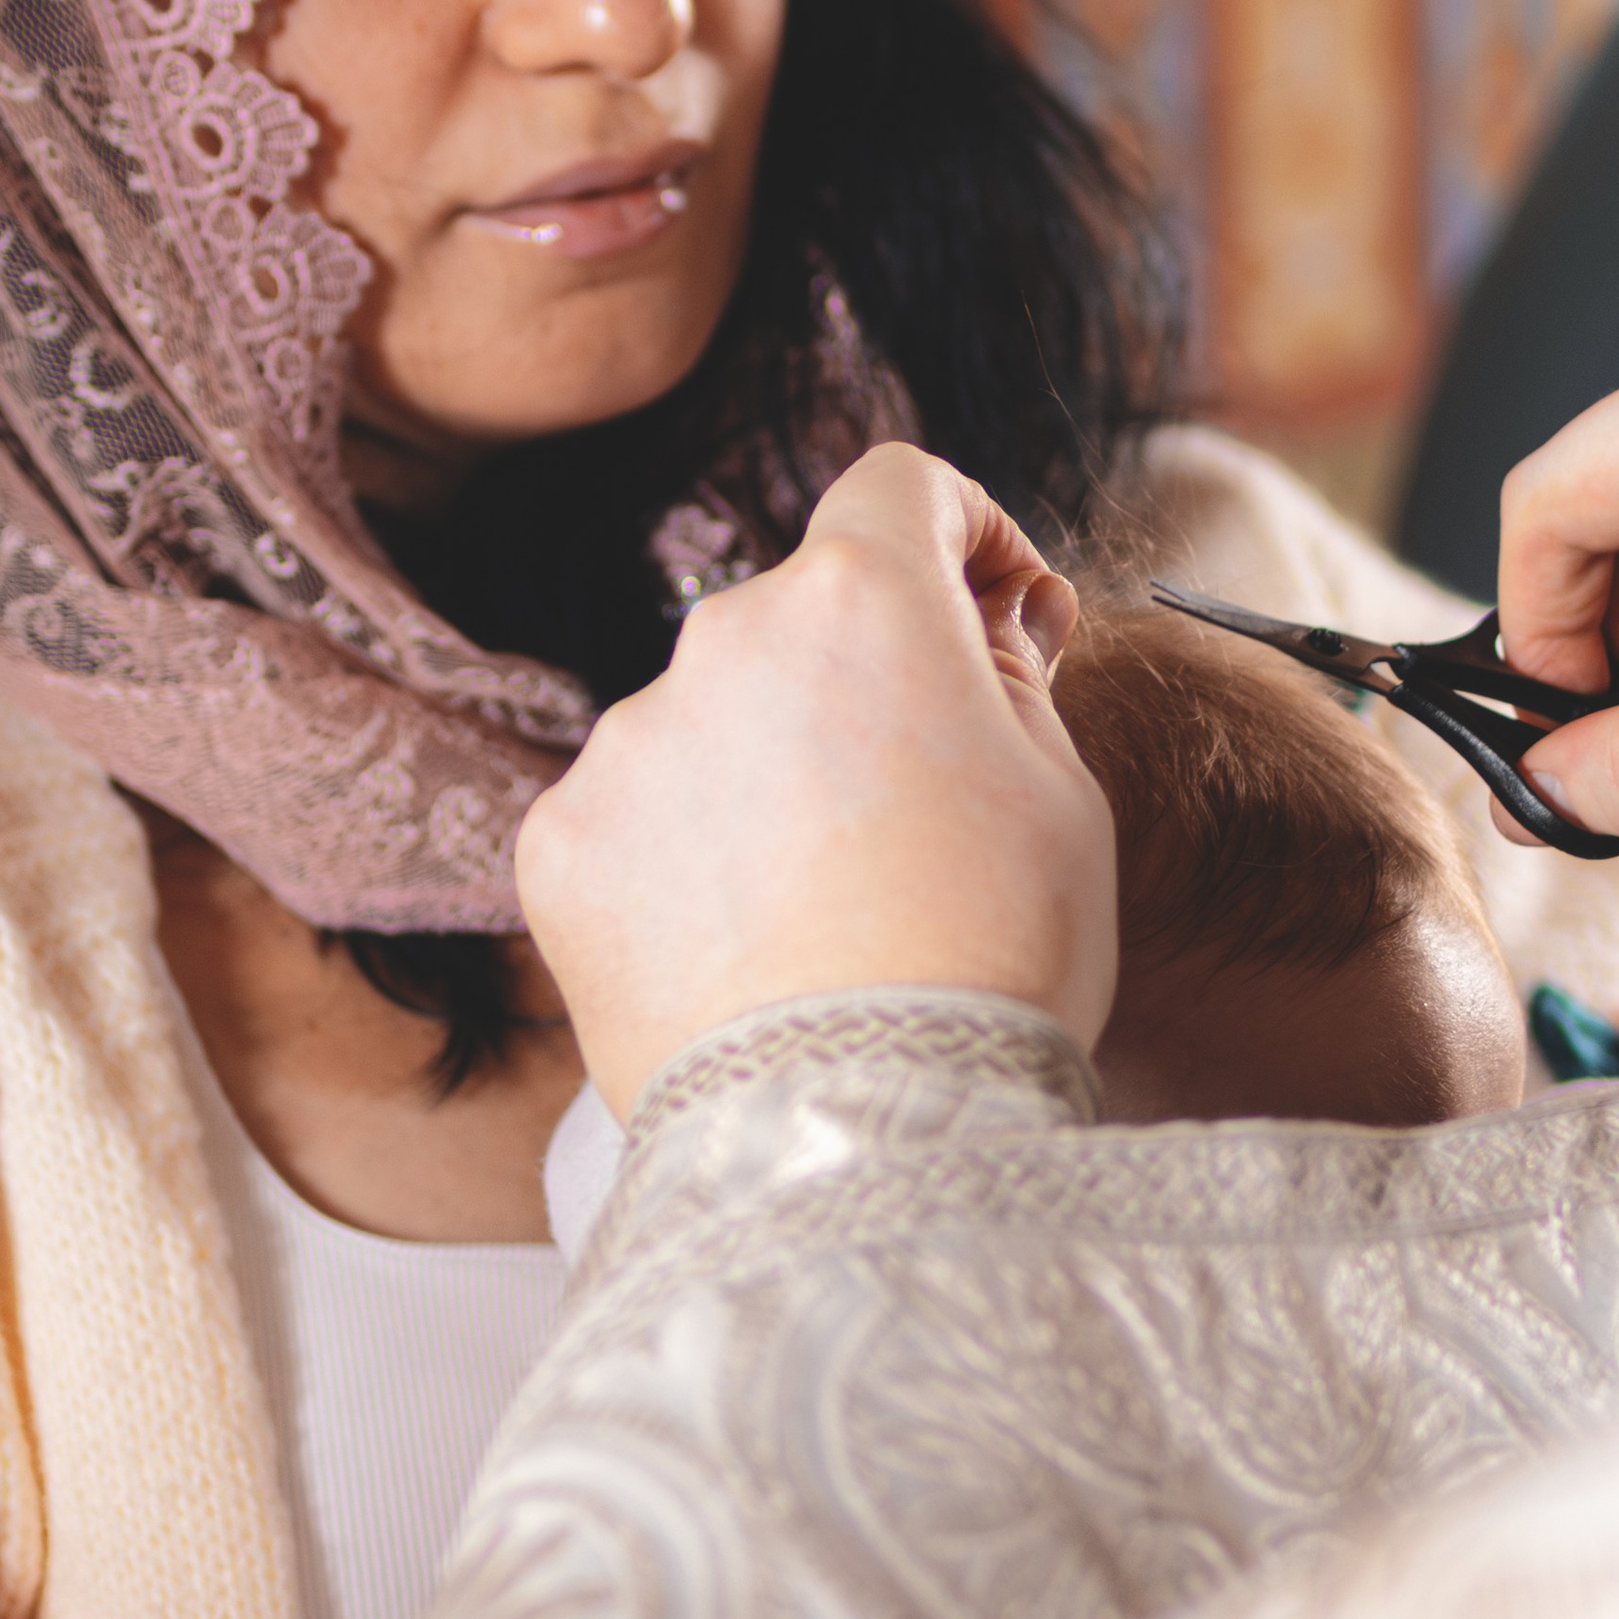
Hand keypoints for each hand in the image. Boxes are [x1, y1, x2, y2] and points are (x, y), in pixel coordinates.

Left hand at [515, 444, 1118, 1117]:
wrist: (857, 1131)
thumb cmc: (994, 958)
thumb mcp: (1060, 791)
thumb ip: (1006, 669)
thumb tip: (981, 613)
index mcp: (860, 599)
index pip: (902, 488)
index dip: (967, 536)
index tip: (1001, 614)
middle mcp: (719, 636)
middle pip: (801, 621)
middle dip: (866, 683)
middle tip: (927, 813)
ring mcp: (625, 742)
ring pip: (713, 726)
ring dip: (769, 779)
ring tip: (831, 918)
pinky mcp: (558, 844)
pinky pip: (639, 819)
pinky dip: (688, 861)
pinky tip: (747, 951)